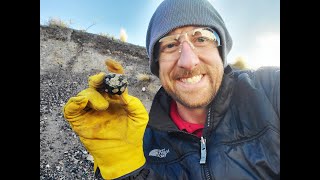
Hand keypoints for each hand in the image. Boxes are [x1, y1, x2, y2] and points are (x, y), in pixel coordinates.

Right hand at [63, 59, 148, 178]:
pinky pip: (71, 108)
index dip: (112, 70)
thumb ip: (135, 102)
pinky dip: (75, 102)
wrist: (123, 152)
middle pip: (96, 84)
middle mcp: (101, 100)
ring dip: (92, 95)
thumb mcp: (140, 116)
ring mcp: (89, 110)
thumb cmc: (133, 133)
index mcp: (115, 97)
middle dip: (98, 79)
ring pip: (84, 94)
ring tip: (103, 106)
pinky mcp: (79, 120)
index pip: (112, 80)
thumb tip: (123, 94)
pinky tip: (83, 102)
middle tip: (102, 81)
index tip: (110, 63)